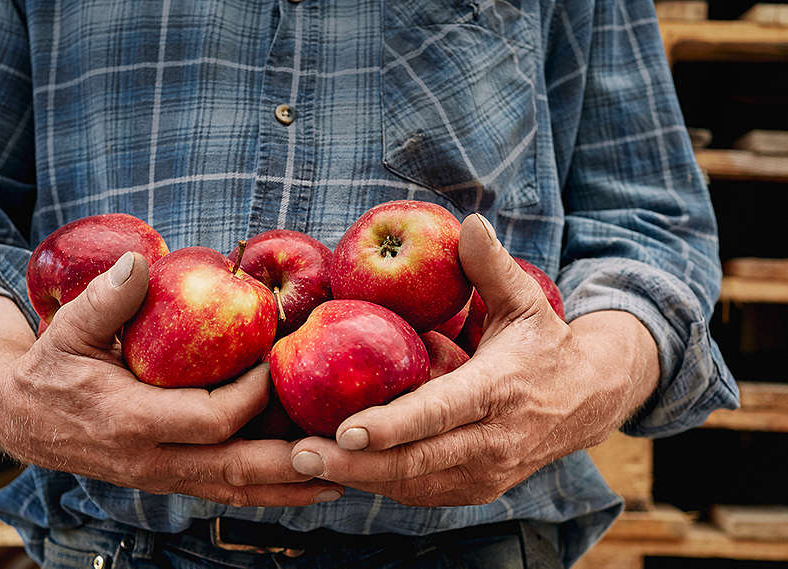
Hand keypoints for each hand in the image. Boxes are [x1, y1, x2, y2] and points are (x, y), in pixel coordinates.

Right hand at [0, 252, 343, 506]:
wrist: (20, 418)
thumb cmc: (49, 367)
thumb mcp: (68, 329)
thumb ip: (105, 300)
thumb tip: (140, 262)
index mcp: (132, 421)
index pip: (211, 418)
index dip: (252, 395)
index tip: (277, 364)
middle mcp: (151, 460)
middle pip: (235, 470)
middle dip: (290, 464)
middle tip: (338, 452)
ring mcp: (160, 477)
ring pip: (233, 491)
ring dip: (286, 489)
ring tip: (338, 482)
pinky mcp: (167, 479)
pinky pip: (221, 490)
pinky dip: (263, 491)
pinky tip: (299, 485)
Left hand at [288, 214, 659, 506]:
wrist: (590, 401)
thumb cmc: (544, 344)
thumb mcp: (526, 301)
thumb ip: (491, 266)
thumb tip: (467, 222)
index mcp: (500, 391)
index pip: (441, 413)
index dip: (394, 425)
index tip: (346, 430)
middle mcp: (494, 441)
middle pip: (416, 462)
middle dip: (355, 464)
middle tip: (298, 455)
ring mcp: (487, 474)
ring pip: (412, 485)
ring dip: (357, 478)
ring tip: (302, 464)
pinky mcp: (477, 491)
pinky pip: (419, 492)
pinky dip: (378, 483)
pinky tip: (339, 469)